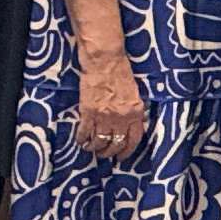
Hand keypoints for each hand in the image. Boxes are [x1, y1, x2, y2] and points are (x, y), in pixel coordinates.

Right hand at [72, 47, 149, 162]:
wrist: (104, 61)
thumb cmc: (121, 73)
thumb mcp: (136, 92)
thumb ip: (136, 109)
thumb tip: (139, 122)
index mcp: (135, 112)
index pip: (134, 139)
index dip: (127, 151)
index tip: (121, 157)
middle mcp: (120, 117)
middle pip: (115, 144)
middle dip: (109, 153)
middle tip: (104, 155)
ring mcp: (103, 116)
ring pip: (99, 141)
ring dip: (95, 149)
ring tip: (92, 149)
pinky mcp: (87, 112)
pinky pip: (84, 132)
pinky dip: (82, 139)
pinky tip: (81, 142)